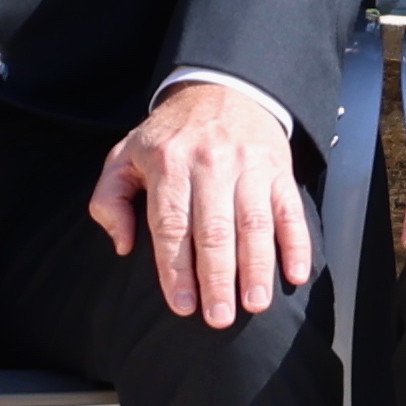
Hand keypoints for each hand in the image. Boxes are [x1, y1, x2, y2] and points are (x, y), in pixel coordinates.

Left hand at [92, 79, 312, 326]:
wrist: (222, 88)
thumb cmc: (170, 135)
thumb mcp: (125, 155)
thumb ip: (109, 199)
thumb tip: (123, 245)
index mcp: (168, 163)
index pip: (172, 225)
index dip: (177, 269)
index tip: (183, 306)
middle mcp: (210, 164)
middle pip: (215, 229)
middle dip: (218, 278)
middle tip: (219, 318)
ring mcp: (248, 166)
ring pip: (254, 223)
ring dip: (257, 267)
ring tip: (255, 304)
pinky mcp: (277, 169)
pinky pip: (289, 209)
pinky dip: (296, 243)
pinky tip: (295, 274)